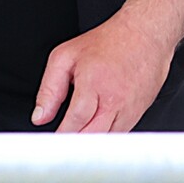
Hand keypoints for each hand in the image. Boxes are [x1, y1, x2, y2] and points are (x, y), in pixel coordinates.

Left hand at [32, 12, 172, 131]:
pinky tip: (92, 133)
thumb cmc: (105, 43)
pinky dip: (105, 138)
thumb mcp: (64, 57)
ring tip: (74, 143)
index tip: (50, 144)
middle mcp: (114, 101)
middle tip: (59, 146)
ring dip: (91, 144)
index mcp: (93, 84)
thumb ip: (49, 89)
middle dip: (75, 145)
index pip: (75, 121)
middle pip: (93, 136)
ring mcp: (129, 110)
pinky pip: (120, 135)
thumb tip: (39, 116)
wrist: (144, 36)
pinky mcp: (138, 114)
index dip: (61, 136)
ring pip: (108, 140)